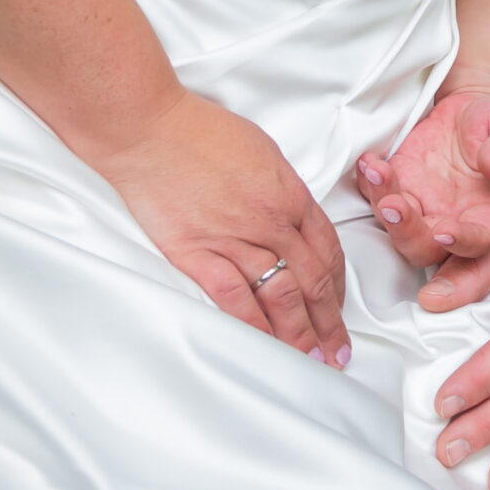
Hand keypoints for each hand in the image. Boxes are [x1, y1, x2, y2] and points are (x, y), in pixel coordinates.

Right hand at [94, 86, 350, 364]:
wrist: (150, 130)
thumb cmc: (200, 132)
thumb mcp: (261, 151)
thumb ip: (281, 190)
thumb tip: (292, 218)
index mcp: (290, 194)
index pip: (328, 249)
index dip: (338, 285)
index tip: (339, 309)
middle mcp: (270, 221)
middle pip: (312, 280)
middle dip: (329, 321)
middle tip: (338, 351)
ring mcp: (235, 239)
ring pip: (281, 295)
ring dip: (300, 333)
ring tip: (310, 360)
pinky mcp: (199, 253)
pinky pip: (235, 298)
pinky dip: (255, 326)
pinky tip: (266, 347)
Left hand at [356, 86, 489, 266]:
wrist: (478, 106)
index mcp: (489, 212)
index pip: (477, 240)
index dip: (461, 242)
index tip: (444, 231)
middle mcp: (453, 216)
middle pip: (424, 245)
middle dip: (404, 231)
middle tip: (394, 204)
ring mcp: (423, 201)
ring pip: (394, 223)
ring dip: (381, 201)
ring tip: (376, 170)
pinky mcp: (401, 179)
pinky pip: (377, 191)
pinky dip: (368, 180)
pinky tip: (368, 161)